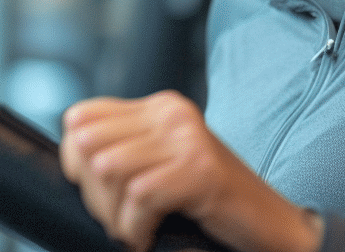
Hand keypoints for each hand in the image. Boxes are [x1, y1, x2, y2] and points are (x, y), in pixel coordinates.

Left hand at [59, 91, 322, 251]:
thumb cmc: (211, 204)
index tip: (96, 193)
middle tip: (119, 219)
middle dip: (92, 193)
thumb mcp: (164, 165)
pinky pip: (139, 197)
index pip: (79, 118)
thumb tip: (73, 160)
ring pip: (108, 170)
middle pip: (87, 145)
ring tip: (134, 230)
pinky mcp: (199, 170)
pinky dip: (135, 229)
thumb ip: (126, 152)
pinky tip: (149, 239)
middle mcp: (172, 113)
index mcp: (159, 106)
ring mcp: (187, 139)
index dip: (73, 162)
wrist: (271, 226)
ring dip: (113, 215)